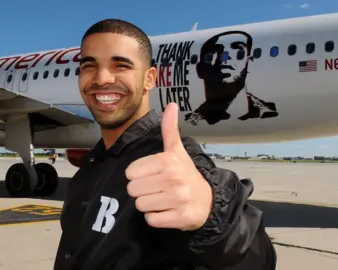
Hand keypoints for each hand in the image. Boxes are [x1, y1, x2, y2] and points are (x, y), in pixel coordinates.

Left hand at [125, 102, 212, 230]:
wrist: (208, 200)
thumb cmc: (186, 174)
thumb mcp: (177, 151)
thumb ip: (169, 129)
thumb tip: (171, 104)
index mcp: (168, 161)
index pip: (130, 172)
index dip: (138, 176)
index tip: (152, 176)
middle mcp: (173, 178)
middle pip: (132, 190)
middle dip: (142, 191)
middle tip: (157, 189)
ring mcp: (177, 199)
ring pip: (140, 205)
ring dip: (148, 205)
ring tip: (162, 199)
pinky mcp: (179, 218)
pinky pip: (150, 220)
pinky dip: (155, 218)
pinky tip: (166, 211)